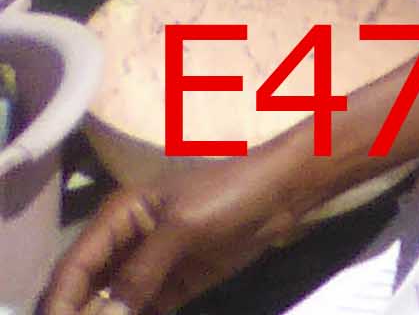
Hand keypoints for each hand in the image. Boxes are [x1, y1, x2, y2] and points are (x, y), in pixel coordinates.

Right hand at [45, 152, 314, 314]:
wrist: (284, 191)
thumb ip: (142, 271)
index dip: (59, 301)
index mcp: (119, 217)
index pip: (75, 265)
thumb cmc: (232, 193)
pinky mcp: (171, 285)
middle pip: (86, 289)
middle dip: (76, 313)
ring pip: (109, 304)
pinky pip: (139, 310)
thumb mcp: (183, 227)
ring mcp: (147, 266)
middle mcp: (125, 243)